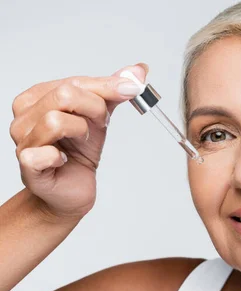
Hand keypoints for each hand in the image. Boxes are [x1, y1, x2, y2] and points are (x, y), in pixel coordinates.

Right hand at [10, 63, 148, 220]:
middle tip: (102, 123)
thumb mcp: (99, 118)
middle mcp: (25, 116)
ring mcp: (23, 141)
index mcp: (38, 98)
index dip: (105, 86)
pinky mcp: (27, 166)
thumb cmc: (79, 154)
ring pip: (55, 121)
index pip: (73, 81)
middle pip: (63, 96)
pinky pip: (44, 153)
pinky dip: (60, 157)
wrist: (72, 190)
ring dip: (80, 132)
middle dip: (94, 109)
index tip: (131, 89)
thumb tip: (139, 71)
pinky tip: (64, 160)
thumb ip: (113, 92)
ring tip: (81, 141)